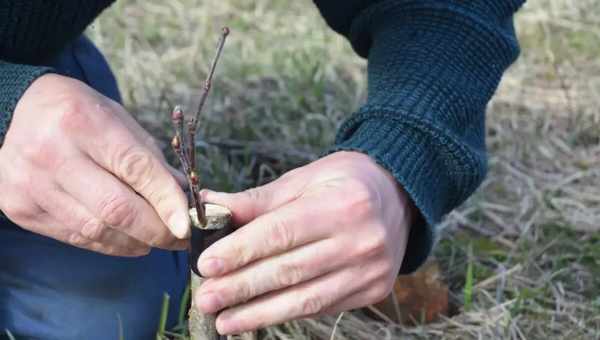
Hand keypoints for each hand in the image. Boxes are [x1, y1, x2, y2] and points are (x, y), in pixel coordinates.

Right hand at [0, 74, 189, 255]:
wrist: (18, 111)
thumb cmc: (81, 114)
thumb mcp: (120, 121)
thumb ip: (151, 161)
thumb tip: (185, 201)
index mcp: (82, 122)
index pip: (135, 169)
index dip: (167, 201)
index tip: (189, 226)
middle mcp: (51, 154)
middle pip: (115, 208)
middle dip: (156, 230)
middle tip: (180, 238)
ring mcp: (31, 185)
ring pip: (96, 230)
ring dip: (136, 241)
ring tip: (157, 239)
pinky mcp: (21, 209)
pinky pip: (76, 238)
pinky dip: (110, 244)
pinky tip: (129, 241)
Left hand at [195, 151, 413, 333]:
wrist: (399, 196)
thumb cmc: (345, 182)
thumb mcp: (305, 179)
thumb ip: (258, 200)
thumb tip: (209, 207)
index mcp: (343, 203)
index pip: (282, 232)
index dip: (242, 251)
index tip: (207, 264)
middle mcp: (361, 239)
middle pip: (290, 270)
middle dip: (242, 287)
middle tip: (206, 298)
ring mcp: (371, 269)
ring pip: (306, 298)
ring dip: (260, 312)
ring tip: (224, 320)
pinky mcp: (373, 290)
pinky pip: (322, 306)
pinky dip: (287, 313)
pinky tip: (258, 316)